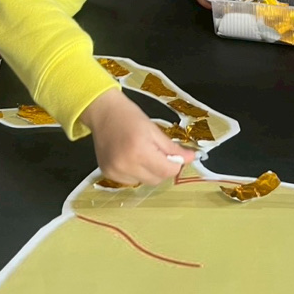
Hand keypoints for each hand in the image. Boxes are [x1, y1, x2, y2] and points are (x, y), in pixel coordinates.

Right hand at [81, 88, 195, 185]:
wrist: (102, 111)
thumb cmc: (129, 116)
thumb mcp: (153, 129)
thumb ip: (172, 147)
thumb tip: (191, 158)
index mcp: (139, 151)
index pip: (167, 171)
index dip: (175, 164)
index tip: (175, 155)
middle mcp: (126, 165)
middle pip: (157, 180)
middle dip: (163, 168)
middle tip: (158, 152)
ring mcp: (115, 172)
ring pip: (145, 182)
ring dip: (150, 172)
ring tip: (143, 154)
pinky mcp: (107, 174)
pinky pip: (131, 181)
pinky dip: (136, 173)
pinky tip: (131, 158)